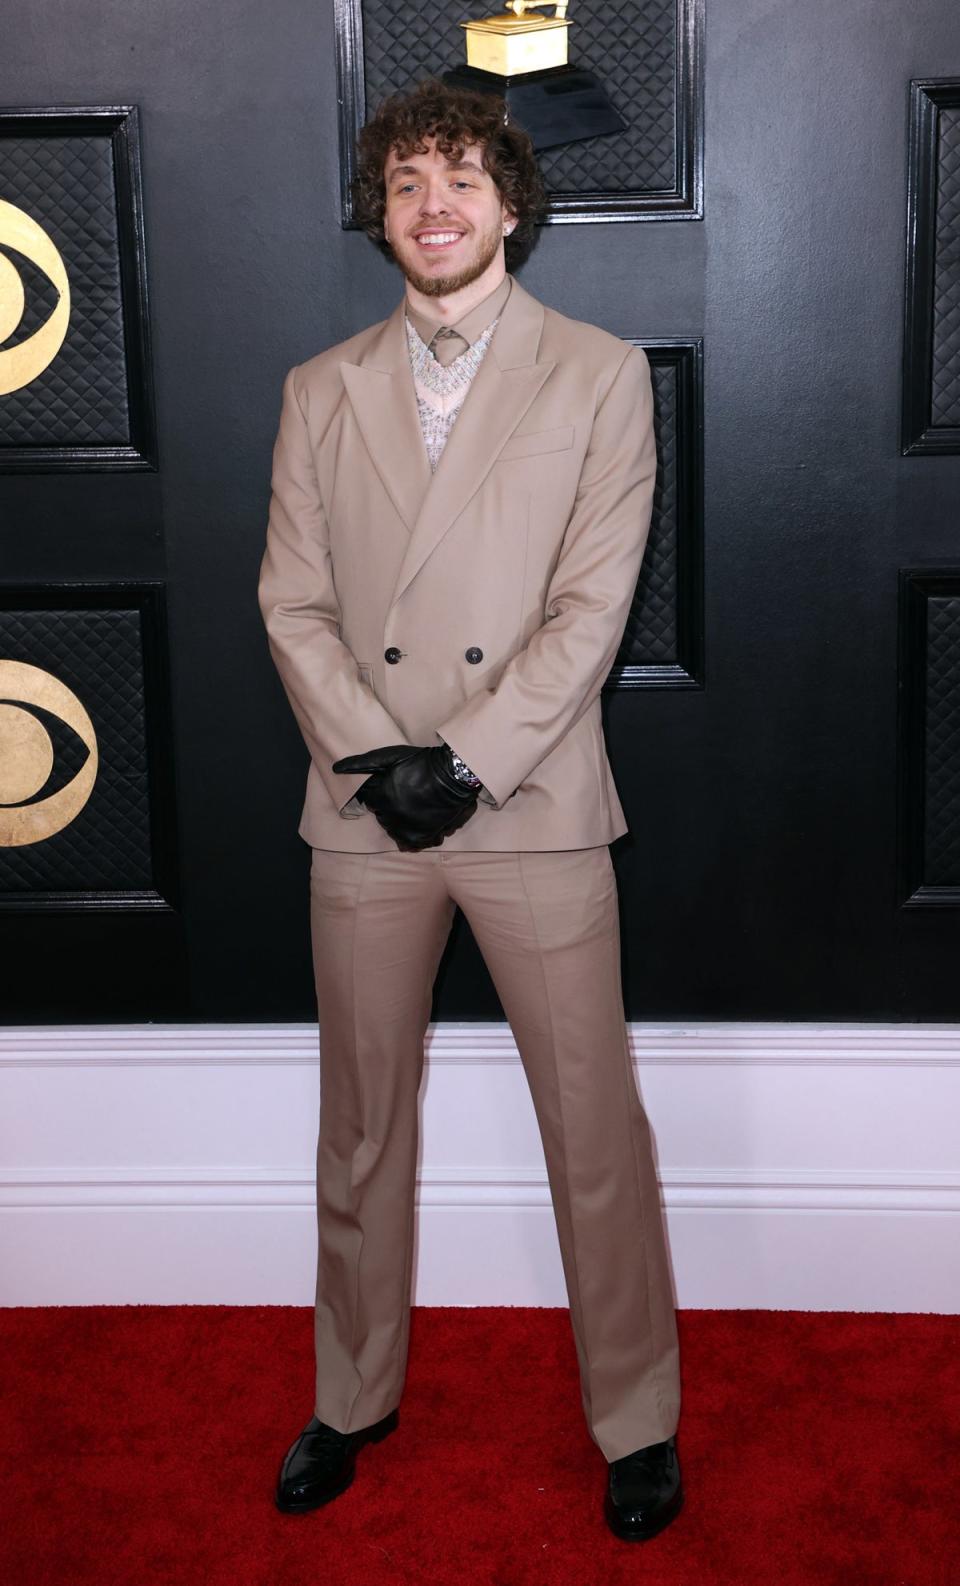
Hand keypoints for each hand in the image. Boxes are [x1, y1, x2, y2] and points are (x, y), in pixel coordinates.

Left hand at [332, 744, 477, 850]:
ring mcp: (409, 829)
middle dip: (391, 809)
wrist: (455, 773)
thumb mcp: (389, 756)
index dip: (382, 794)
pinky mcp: (425, 837)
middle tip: (407, 795)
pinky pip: (414, 844)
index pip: (372, 803)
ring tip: (415, 808)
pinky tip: (423, 821)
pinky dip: (417, 835)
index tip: (394, 787)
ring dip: (402, 822)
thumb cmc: (421, 762)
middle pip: (384, 818)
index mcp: (381, 798)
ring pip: (397, 832)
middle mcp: (392, 817)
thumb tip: (336, 767)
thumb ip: (361, 763)